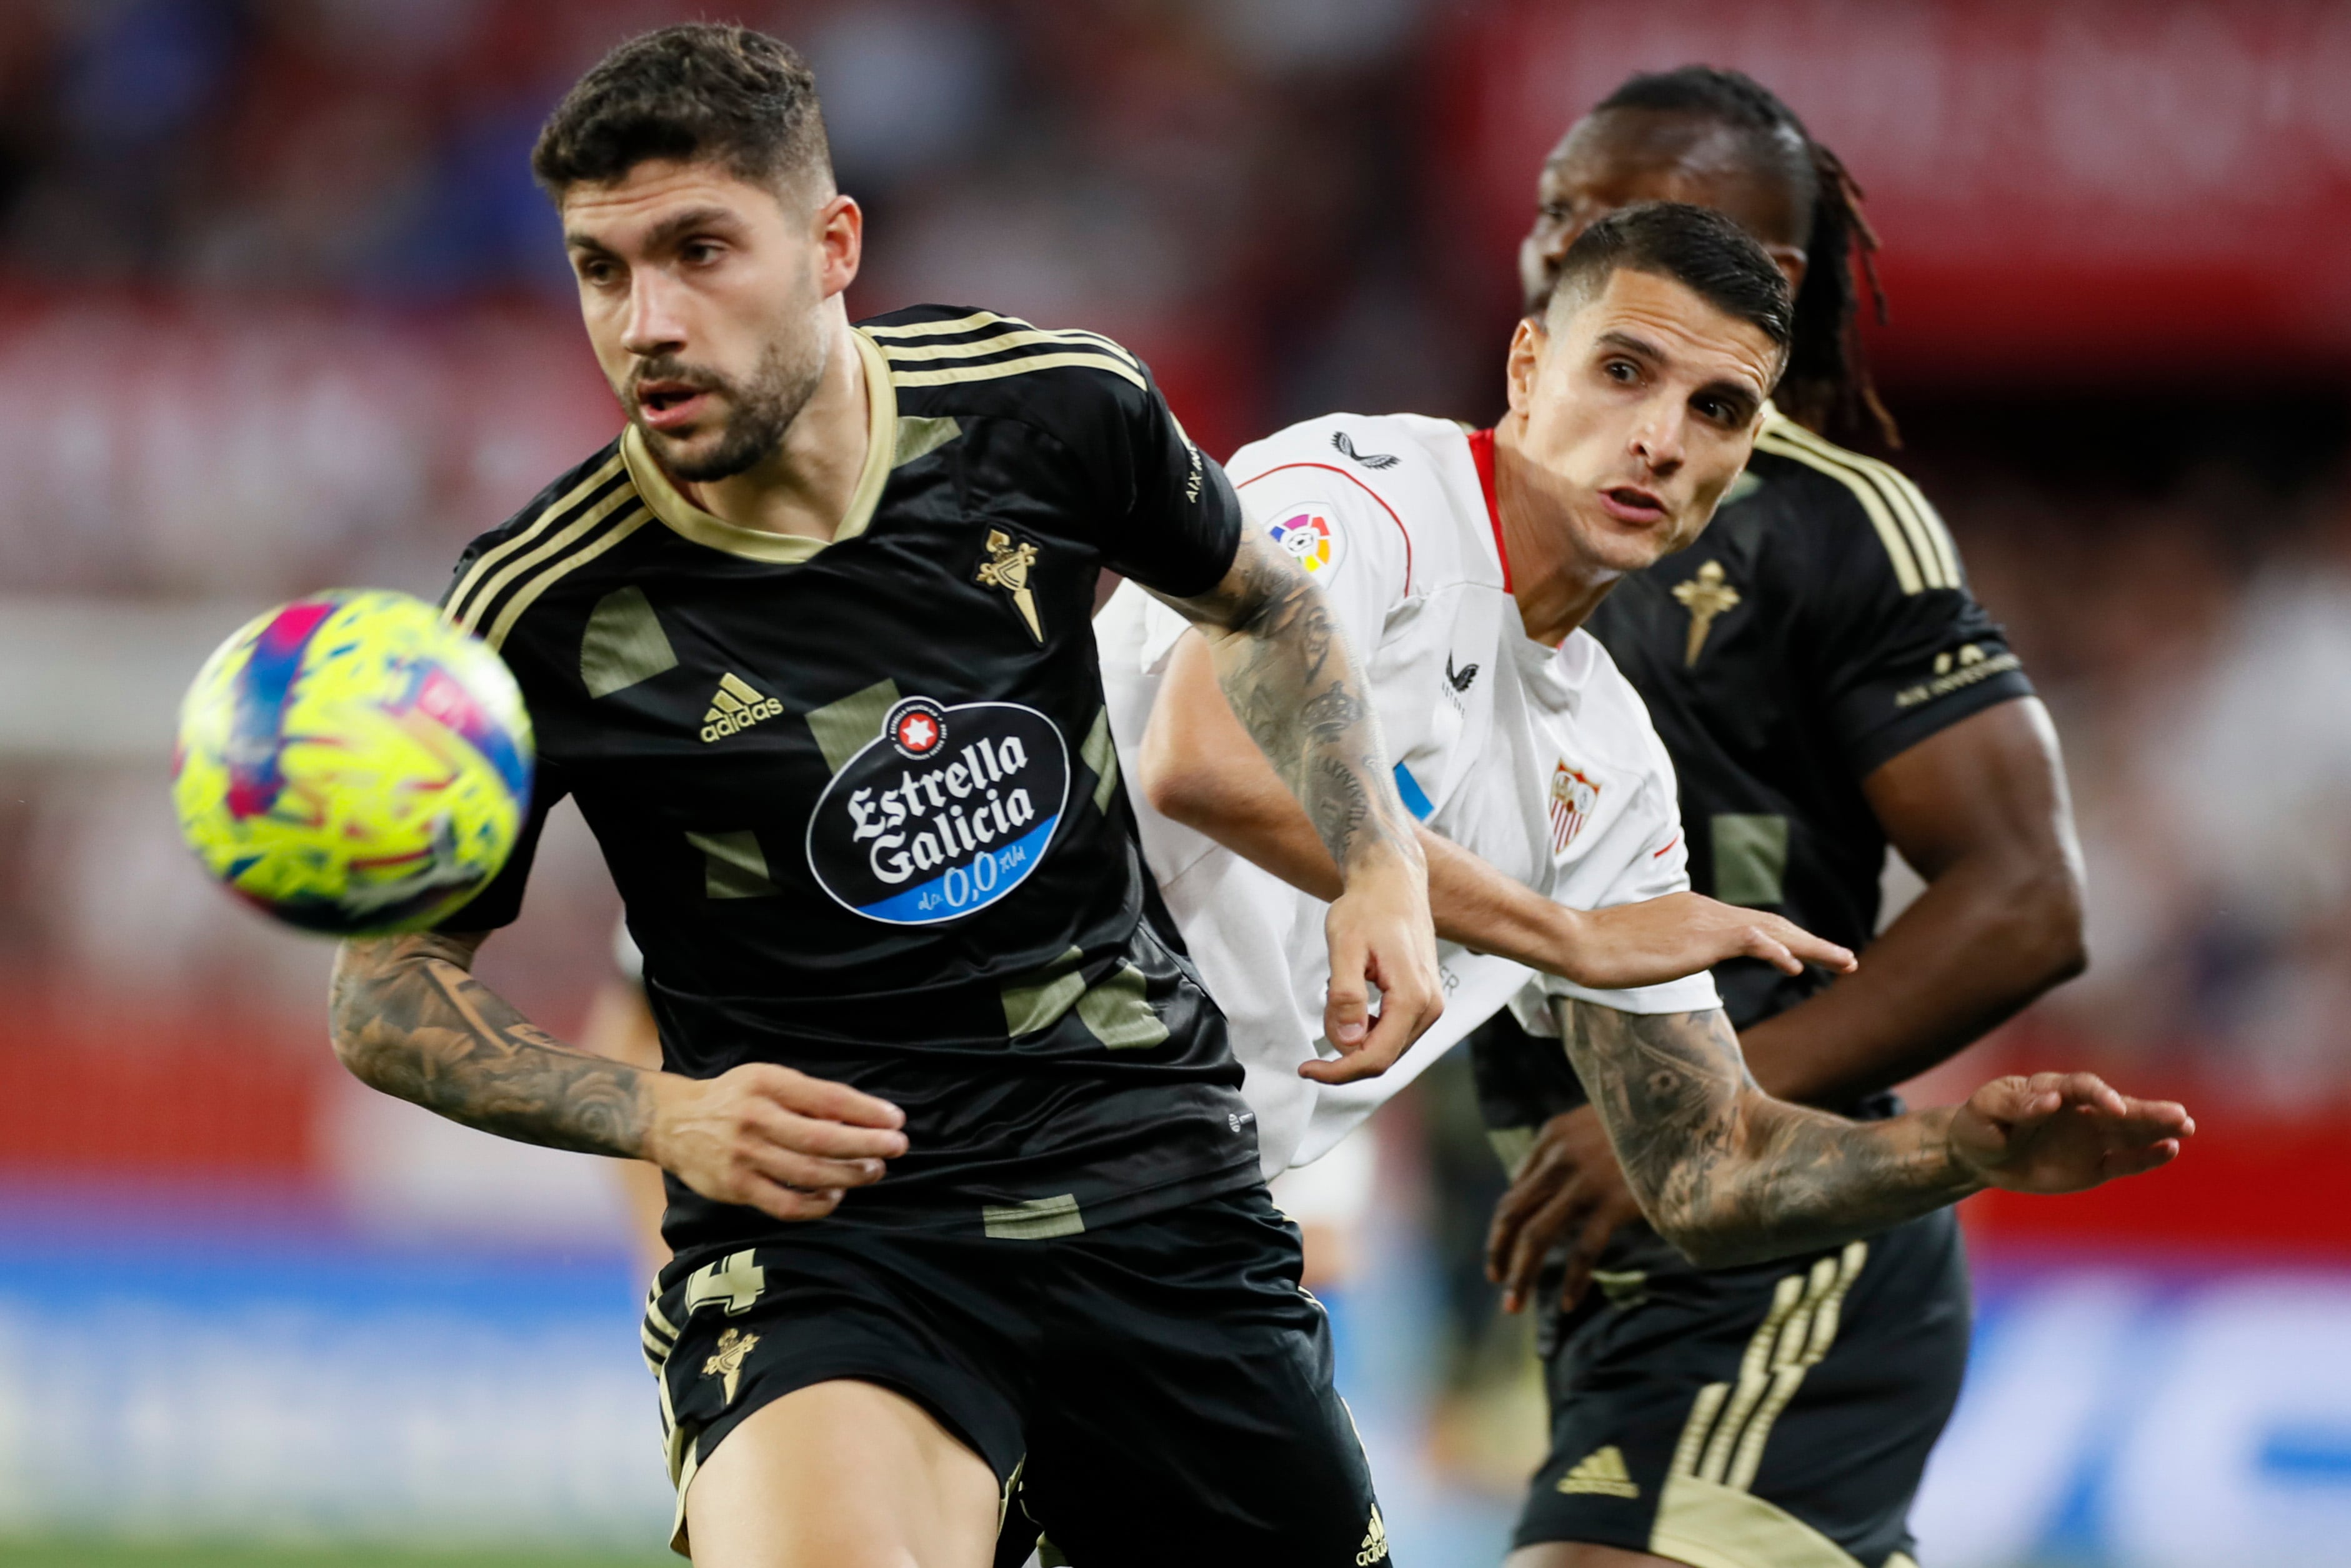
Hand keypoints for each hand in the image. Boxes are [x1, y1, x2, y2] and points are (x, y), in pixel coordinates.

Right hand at [644, 1063, 909, 1221]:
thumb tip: (862, 1116)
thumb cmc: (735, 1098)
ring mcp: (744, 1157)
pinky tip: (836, 1197)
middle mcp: (755, 1119)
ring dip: (849, 1175)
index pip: (827, 1098)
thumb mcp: (767, 1079)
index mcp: (767, 1084)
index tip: (896, 1119)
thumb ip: (808, 1096)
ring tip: (874, 1170)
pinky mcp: (736, 1188)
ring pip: (808, 1173)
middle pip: (822, 1138)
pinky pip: (785, 1204)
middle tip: (897, 1147)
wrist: (673, 1122)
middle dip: (866, 1144)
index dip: (866, 1111)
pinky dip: (817, 1205)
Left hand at [1303, 848, 1443, 1083]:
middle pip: (1384, 1058)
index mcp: (1413, 998)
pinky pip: (1395, 1033)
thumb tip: (1347, 1042)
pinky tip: (1351, 1006)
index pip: (1375, 1058)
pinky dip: (1368, 1031)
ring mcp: (1431, 1005)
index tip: (1306, 1069)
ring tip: (1333, 1007)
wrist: (1393, 883)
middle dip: (1345, 1060)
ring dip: (1356, 1043)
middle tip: (1312, 1052)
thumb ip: (1345, 996)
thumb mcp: (1345, 948)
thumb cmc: (1368, 908)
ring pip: (1389, 1048)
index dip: (1338, 1072)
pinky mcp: (1425, 1000)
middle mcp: (1430, 1007)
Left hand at [1484, 1104, 1645, 1313]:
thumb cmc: (1643, 1118)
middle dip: (1499, 1253)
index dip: (1502, 1228)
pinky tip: (1568, 1303)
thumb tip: (1530, 1186)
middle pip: (1513, 1214)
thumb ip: (1562, 1150)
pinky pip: (1584, 1251)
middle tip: (1496, 1283)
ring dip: (1521, 1274)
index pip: (1515, 1191)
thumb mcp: (1593, 1121)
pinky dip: (1573, 1281)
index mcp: (1552, 1136)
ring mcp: (1586, 1181)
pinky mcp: (1615, 1202)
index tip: (1500, 1254)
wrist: (1687, 1109)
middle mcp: (1559, 1158)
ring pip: (1536, 1236)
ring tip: (1515, 1304)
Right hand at [1557, 892, 1856, 989]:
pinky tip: (1797, 967)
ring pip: (1772, 931)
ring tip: (1844, 961)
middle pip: (1772, 925)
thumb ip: (1669, 946)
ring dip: (1812, 946)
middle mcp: (1705, 910)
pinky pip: (1750, 941)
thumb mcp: (1647, 947)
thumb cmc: (1602, 949)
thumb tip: (1674, 955)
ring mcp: (1704, 921)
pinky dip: (1777, 952)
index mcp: (1694, 912)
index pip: (1750, 925)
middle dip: (1812, 943)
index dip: (1785, 940)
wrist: (1579, 941)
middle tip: (1847, 959)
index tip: (1810, 955)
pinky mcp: (1699, 938)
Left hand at [1949, 1072, 2192, 1193]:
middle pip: (2118, 1108)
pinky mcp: (2093, 1165)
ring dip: (2158, 1129)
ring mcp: (2089, 1137)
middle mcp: (2078, 1110)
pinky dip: (2146, 1157)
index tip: (2113, 1108)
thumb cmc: (1979, 1124)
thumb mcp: (1985, 1112)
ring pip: (2129, 1132)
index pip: (2082, 1086)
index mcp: (2051, 1089)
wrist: (1978, 1153)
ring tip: (2187, 1126)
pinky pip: (2123, 1161)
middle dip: (2147, 1111)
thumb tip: (2050, 1100)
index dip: (2099, 1094)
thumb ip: (2015, 1106)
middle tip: (2179, 1114)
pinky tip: (2170, 1150)